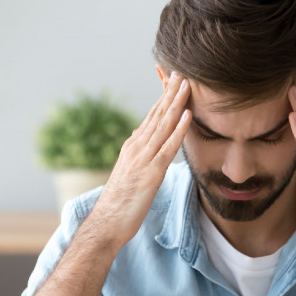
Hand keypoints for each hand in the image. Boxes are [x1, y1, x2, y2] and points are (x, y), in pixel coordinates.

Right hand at [91, 71, 190, 248]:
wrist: (107, 222)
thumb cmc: (121, 202)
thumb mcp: (131, 172)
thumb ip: (139, 154)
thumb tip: (144, 138)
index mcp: (133, 146)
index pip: (152, 116)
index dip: (164, 98)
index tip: (174, 81)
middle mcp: (137, 147)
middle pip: (158, 114)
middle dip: (171, 93)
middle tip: (182, 73)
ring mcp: (144, 158)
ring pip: (163, 125)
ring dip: (176, 103)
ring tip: (187, 85)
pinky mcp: (152, 172)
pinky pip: (168, 147)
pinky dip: (179, 129)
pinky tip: (187, 115)